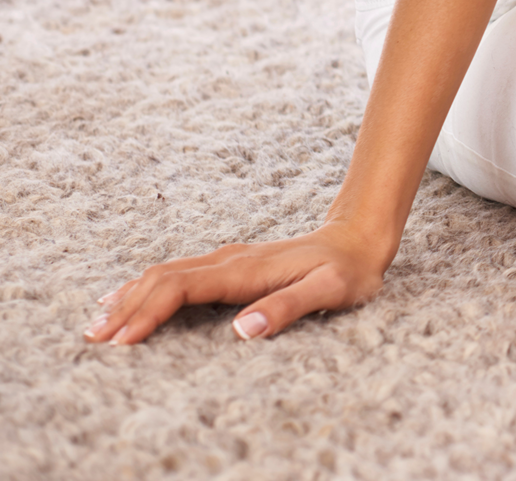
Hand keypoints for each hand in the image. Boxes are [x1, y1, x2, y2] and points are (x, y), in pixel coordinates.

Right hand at [81, 219, 393, 346]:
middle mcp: (230, 260)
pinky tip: (129, 300)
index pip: (183, 287)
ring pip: (166, 273)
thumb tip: (243, 330)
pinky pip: (178, 274)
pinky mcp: (230, 265)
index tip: (122, 341)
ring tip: (97, 325)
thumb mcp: (330, 291)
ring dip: (130, 297)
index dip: (149, 312)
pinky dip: (146, 288)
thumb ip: (289, 307)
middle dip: (125, 307)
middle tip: (91, 339)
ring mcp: (228, 260)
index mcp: (246, 270)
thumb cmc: (348, 270)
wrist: (360, 237)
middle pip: (163, 278)